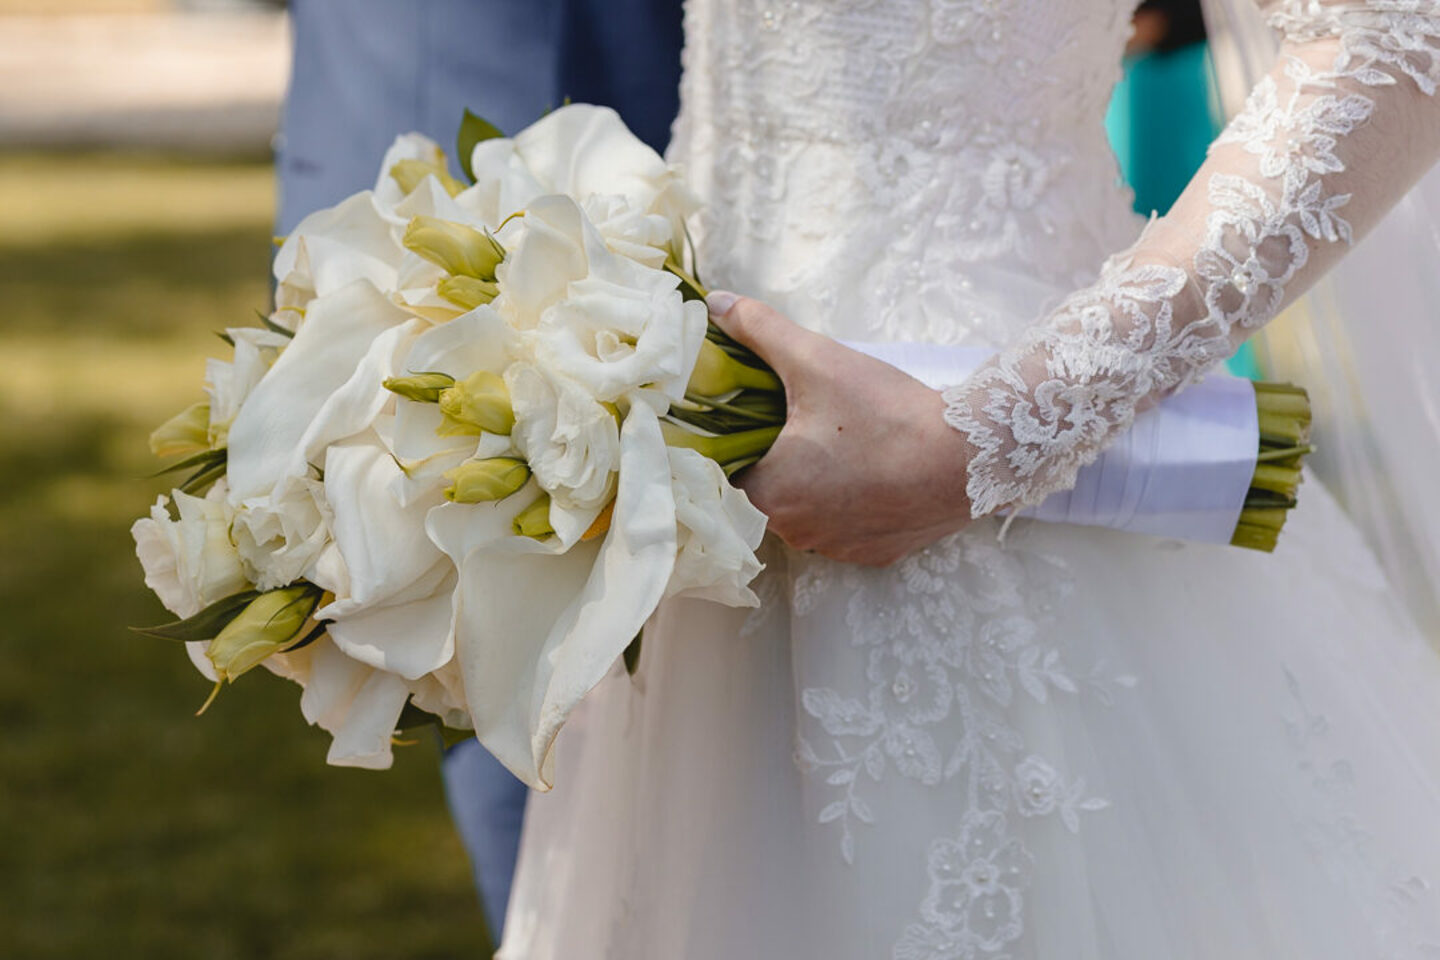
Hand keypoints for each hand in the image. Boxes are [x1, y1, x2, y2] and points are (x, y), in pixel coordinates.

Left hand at [707, 292, 976, 565]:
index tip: (752, 418)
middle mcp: (795, 533)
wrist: (966, 458)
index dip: (735, 443)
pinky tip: (870, 471)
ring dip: (814, 484)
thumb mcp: (816, 360)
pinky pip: (847, 527)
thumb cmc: (885, 413)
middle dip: (777, 460)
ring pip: (808, 511)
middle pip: (766, 494)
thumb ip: (760, 331)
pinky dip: (851, 502)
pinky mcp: (875, 554)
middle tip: (801, 420)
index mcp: (768, 495)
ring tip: (839, 443)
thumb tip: (715, 303)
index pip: (727, 473)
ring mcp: (837, 548)